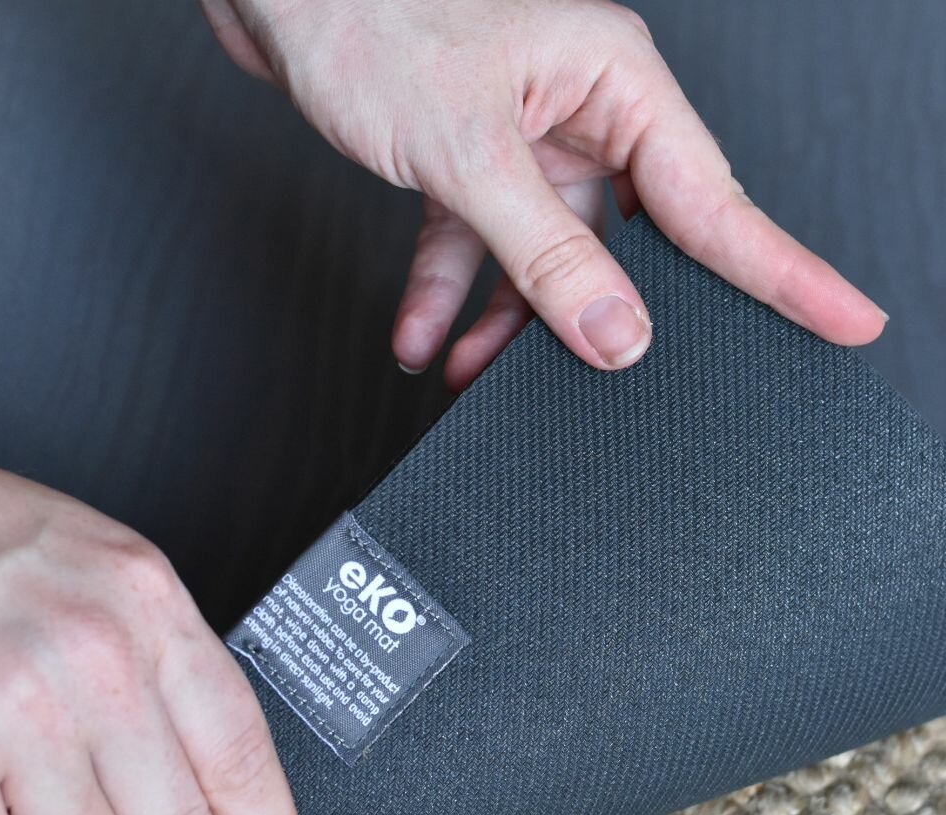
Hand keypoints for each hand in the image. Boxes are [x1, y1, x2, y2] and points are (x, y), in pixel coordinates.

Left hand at [201, 0, 887, 388]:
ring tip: (470, 374)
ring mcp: (522, 139)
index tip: (844, 320)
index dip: (782, 274)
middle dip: (596, 319)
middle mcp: (577, 111)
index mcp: (614, 84)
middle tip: (608, 383)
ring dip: (504, 323)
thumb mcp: (470, 155)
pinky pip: (475, 246)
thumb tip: (619, 334)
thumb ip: (546, 253)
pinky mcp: (466, 160)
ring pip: (540, 258)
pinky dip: (449, 295)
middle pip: (624, 244)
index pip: (715, 203)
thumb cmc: (367, 25)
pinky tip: (422, 339)